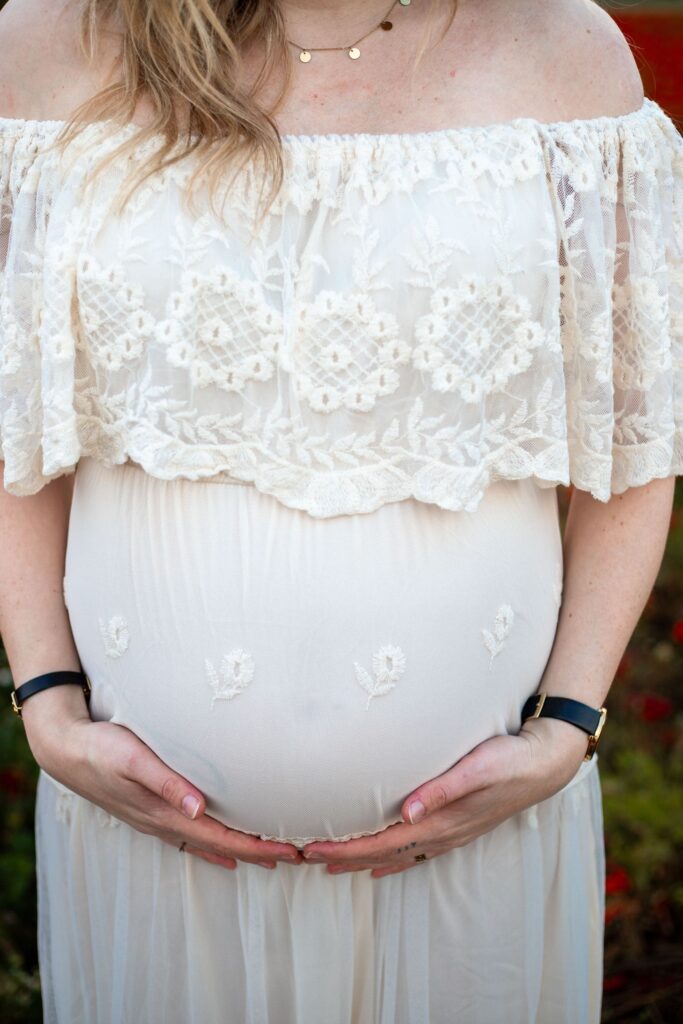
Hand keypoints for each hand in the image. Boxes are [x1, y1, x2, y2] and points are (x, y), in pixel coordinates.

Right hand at [25, 699, 302, 870]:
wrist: (67, 748)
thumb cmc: (102, 747)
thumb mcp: (133, 758)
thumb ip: (166, 781)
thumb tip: (198, 808)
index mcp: (165, 812)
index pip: (221, 837)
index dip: (256, 846)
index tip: (288, 851)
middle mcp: (164, 822)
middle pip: (219, 845)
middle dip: (257, 853)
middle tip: (295, 857)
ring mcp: (156, 819)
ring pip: (206, 844)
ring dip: (239, 852)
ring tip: (270, 859)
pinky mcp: (151, 811)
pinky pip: (189, 838)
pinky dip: (212, 847)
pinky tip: (223, 854)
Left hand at [301, 716, 588, 876]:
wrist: (545, 763)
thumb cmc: (508, 759)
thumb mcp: (476, 768)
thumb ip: (441, 789)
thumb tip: (407, 812)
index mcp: (440, 822)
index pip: (380, 842)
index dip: (343, 848)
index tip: (310, 850)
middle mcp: (441, 835)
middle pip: (381, 853)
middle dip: (341, 857)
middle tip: (302, 857)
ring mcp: (450, 834)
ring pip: (395, 855)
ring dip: (361, 861)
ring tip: (329, 866)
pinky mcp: (456, 826)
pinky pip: (415, 851)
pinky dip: (392, 859)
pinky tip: (380, 864)